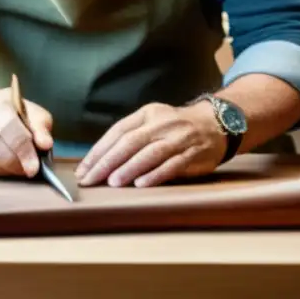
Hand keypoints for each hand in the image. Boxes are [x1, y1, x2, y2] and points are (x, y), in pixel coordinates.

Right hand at [0, 87, 53, 177]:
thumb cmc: (10, 112)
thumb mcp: (29, 110)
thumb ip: (40, 125)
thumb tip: (46, 144)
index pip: (10, 129)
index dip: (24, 150)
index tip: (35, 168)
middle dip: (17, 164)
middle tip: (31, 171)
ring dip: (9, 169)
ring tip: (21, 166)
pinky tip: (7, 165)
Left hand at [75, 101, 225, 187]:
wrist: (215, 124)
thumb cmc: (175, 128)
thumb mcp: (153, 122)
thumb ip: (130, 136)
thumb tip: (99, 161)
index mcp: (147, 114)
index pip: (117, 132)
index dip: (99, 151)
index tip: (83, 169)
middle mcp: (161, 124)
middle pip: (130, 142)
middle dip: (107, 162)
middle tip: (91, 179)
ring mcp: (178, 138)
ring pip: (150, 153)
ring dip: (129, 168)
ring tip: (112, 182)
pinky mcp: (192, 154)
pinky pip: (171, 165)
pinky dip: (155, 175)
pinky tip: (141, 184)